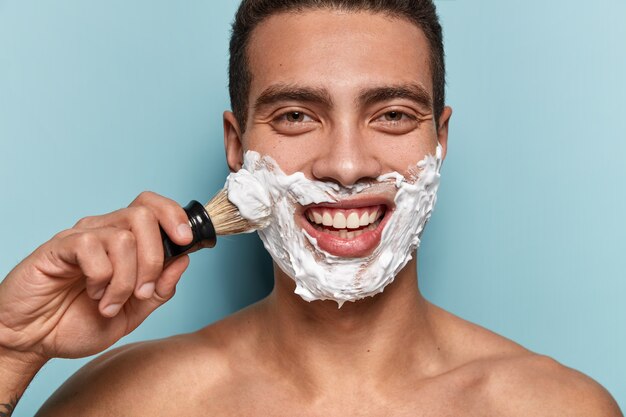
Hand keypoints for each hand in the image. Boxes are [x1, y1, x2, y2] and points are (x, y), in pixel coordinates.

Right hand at [0, 192, 192, 359]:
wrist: (34, 342)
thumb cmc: (78, 323)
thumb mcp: (133, 312)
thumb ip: (160, 288)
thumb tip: (184, 259)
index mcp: (125, 241)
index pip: (153, 207)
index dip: (174, 216)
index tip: (187, 241)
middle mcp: (104, 231)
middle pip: (144, 215)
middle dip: (153, 258)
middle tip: (142, 291)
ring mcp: (81, 236)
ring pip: (124, 237)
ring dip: (126, 279)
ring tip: (110, 301)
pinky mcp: (58, 247)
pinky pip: (92, 248)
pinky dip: (101, 278)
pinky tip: (91, 293)